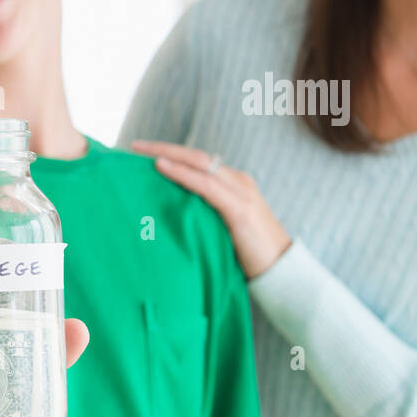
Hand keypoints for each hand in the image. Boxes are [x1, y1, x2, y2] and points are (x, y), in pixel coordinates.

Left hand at [129, 141, 291, 279]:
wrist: (281, 271)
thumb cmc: (248, 255)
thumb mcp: (221, 229)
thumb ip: (203, 215)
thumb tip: (170, 214)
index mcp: (234, 185)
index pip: (199, 162)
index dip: (173, 154)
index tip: (144, 152)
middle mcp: (238, 182)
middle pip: (196, 156)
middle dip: (164, 148)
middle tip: (135, 145)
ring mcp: (241, 192)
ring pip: (200, 164)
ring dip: (169, 155)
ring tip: (141, 153)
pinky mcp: (240, 208)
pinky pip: (206, 185)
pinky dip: (182, 174)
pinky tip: (162, 168)